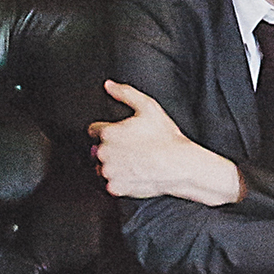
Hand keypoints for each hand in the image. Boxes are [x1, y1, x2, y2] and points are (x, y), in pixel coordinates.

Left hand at [90, 81, 239, 204]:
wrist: (179, 165)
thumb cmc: (165, 138)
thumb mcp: (148, 107)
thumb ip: (125, 93)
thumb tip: (109, 86)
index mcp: (107, 132)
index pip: (94, 130)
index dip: (108, 131)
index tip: (122, 135)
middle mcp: (103, 152)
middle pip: (97, 150)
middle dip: (111, 148)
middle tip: (132, 149)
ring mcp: (109, 171)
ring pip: (102, 167)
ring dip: (113, 165)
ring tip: (134, 163)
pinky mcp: (115, 187)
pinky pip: (111, 184)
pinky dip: (120, 181)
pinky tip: (134, 174)